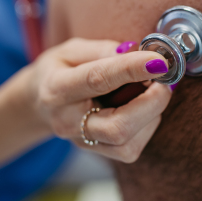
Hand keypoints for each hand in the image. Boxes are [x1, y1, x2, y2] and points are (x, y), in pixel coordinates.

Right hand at [30, 38, 172, 162]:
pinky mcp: (95, 151)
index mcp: (56, 88)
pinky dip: (145, 127)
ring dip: (151, 115)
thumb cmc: (58, 69)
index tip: (159, 61)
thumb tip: (136, 52)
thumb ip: (102, 50)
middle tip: (165, 80)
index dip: (131, 69)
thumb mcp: (72, 49)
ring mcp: (81, 141)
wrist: (36, 102)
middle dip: (151, 103)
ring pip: (127, 143)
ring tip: (151, 91)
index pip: (98, 80)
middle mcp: (67, 121)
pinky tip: (141, 108)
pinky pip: (129, 150)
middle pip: (118, 127)